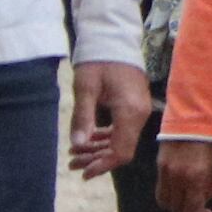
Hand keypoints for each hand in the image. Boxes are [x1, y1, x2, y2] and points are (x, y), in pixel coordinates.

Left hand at [70, 61, 151, 178]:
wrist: (113, 38)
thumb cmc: (98, 60)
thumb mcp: (86, 88)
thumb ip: (83, 117)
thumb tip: (78, 144)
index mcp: (129, 111)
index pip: (120, 151)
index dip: (102, 165)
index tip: (83, 172)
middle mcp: (139, 114)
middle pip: (121, 149)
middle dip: (97, 160)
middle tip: (72, 163)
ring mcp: (139, 111)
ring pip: (121, 141)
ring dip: (99, 150)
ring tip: (75, 154)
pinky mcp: (134, 106)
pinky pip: (122, 130)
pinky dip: (105, 138)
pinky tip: (88, 139)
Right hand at [155, 137, 211, 211]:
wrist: (198, 108)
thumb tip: (209, 197)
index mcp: (195, 176)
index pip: (193, 211)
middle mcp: (176, 176)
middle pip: (177, 210)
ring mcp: (165, 169)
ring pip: (165, 201)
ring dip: (179, 209)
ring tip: (195, 207)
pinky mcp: (159, 162)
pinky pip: (162, 188)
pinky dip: (172, 196)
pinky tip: (185, 193)